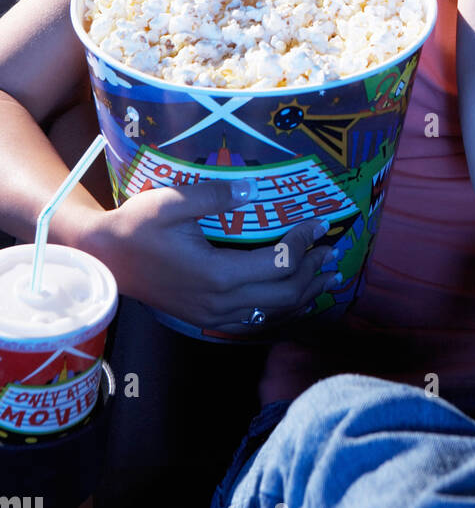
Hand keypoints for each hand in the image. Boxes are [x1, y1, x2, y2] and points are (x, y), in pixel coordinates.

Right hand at [83, 182, 337, 335]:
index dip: (304, 242)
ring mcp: (214, 315)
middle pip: (285, 293)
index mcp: (218, 274)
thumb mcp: (172, 201)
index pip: (278, 263)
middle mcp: (221, 302)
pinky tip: (294, 296)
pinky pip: (256, 318)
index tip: (320, 222)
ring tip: (329, 278)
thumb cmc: (138, 226)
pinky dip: (282, 306)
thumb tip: (252, 189)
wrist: (107, 260)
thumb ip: (214, 196)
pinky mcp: (207, 317)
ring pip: (273, 310)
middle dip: (315, 271)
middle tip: (335, 250)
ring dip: (305, 293)